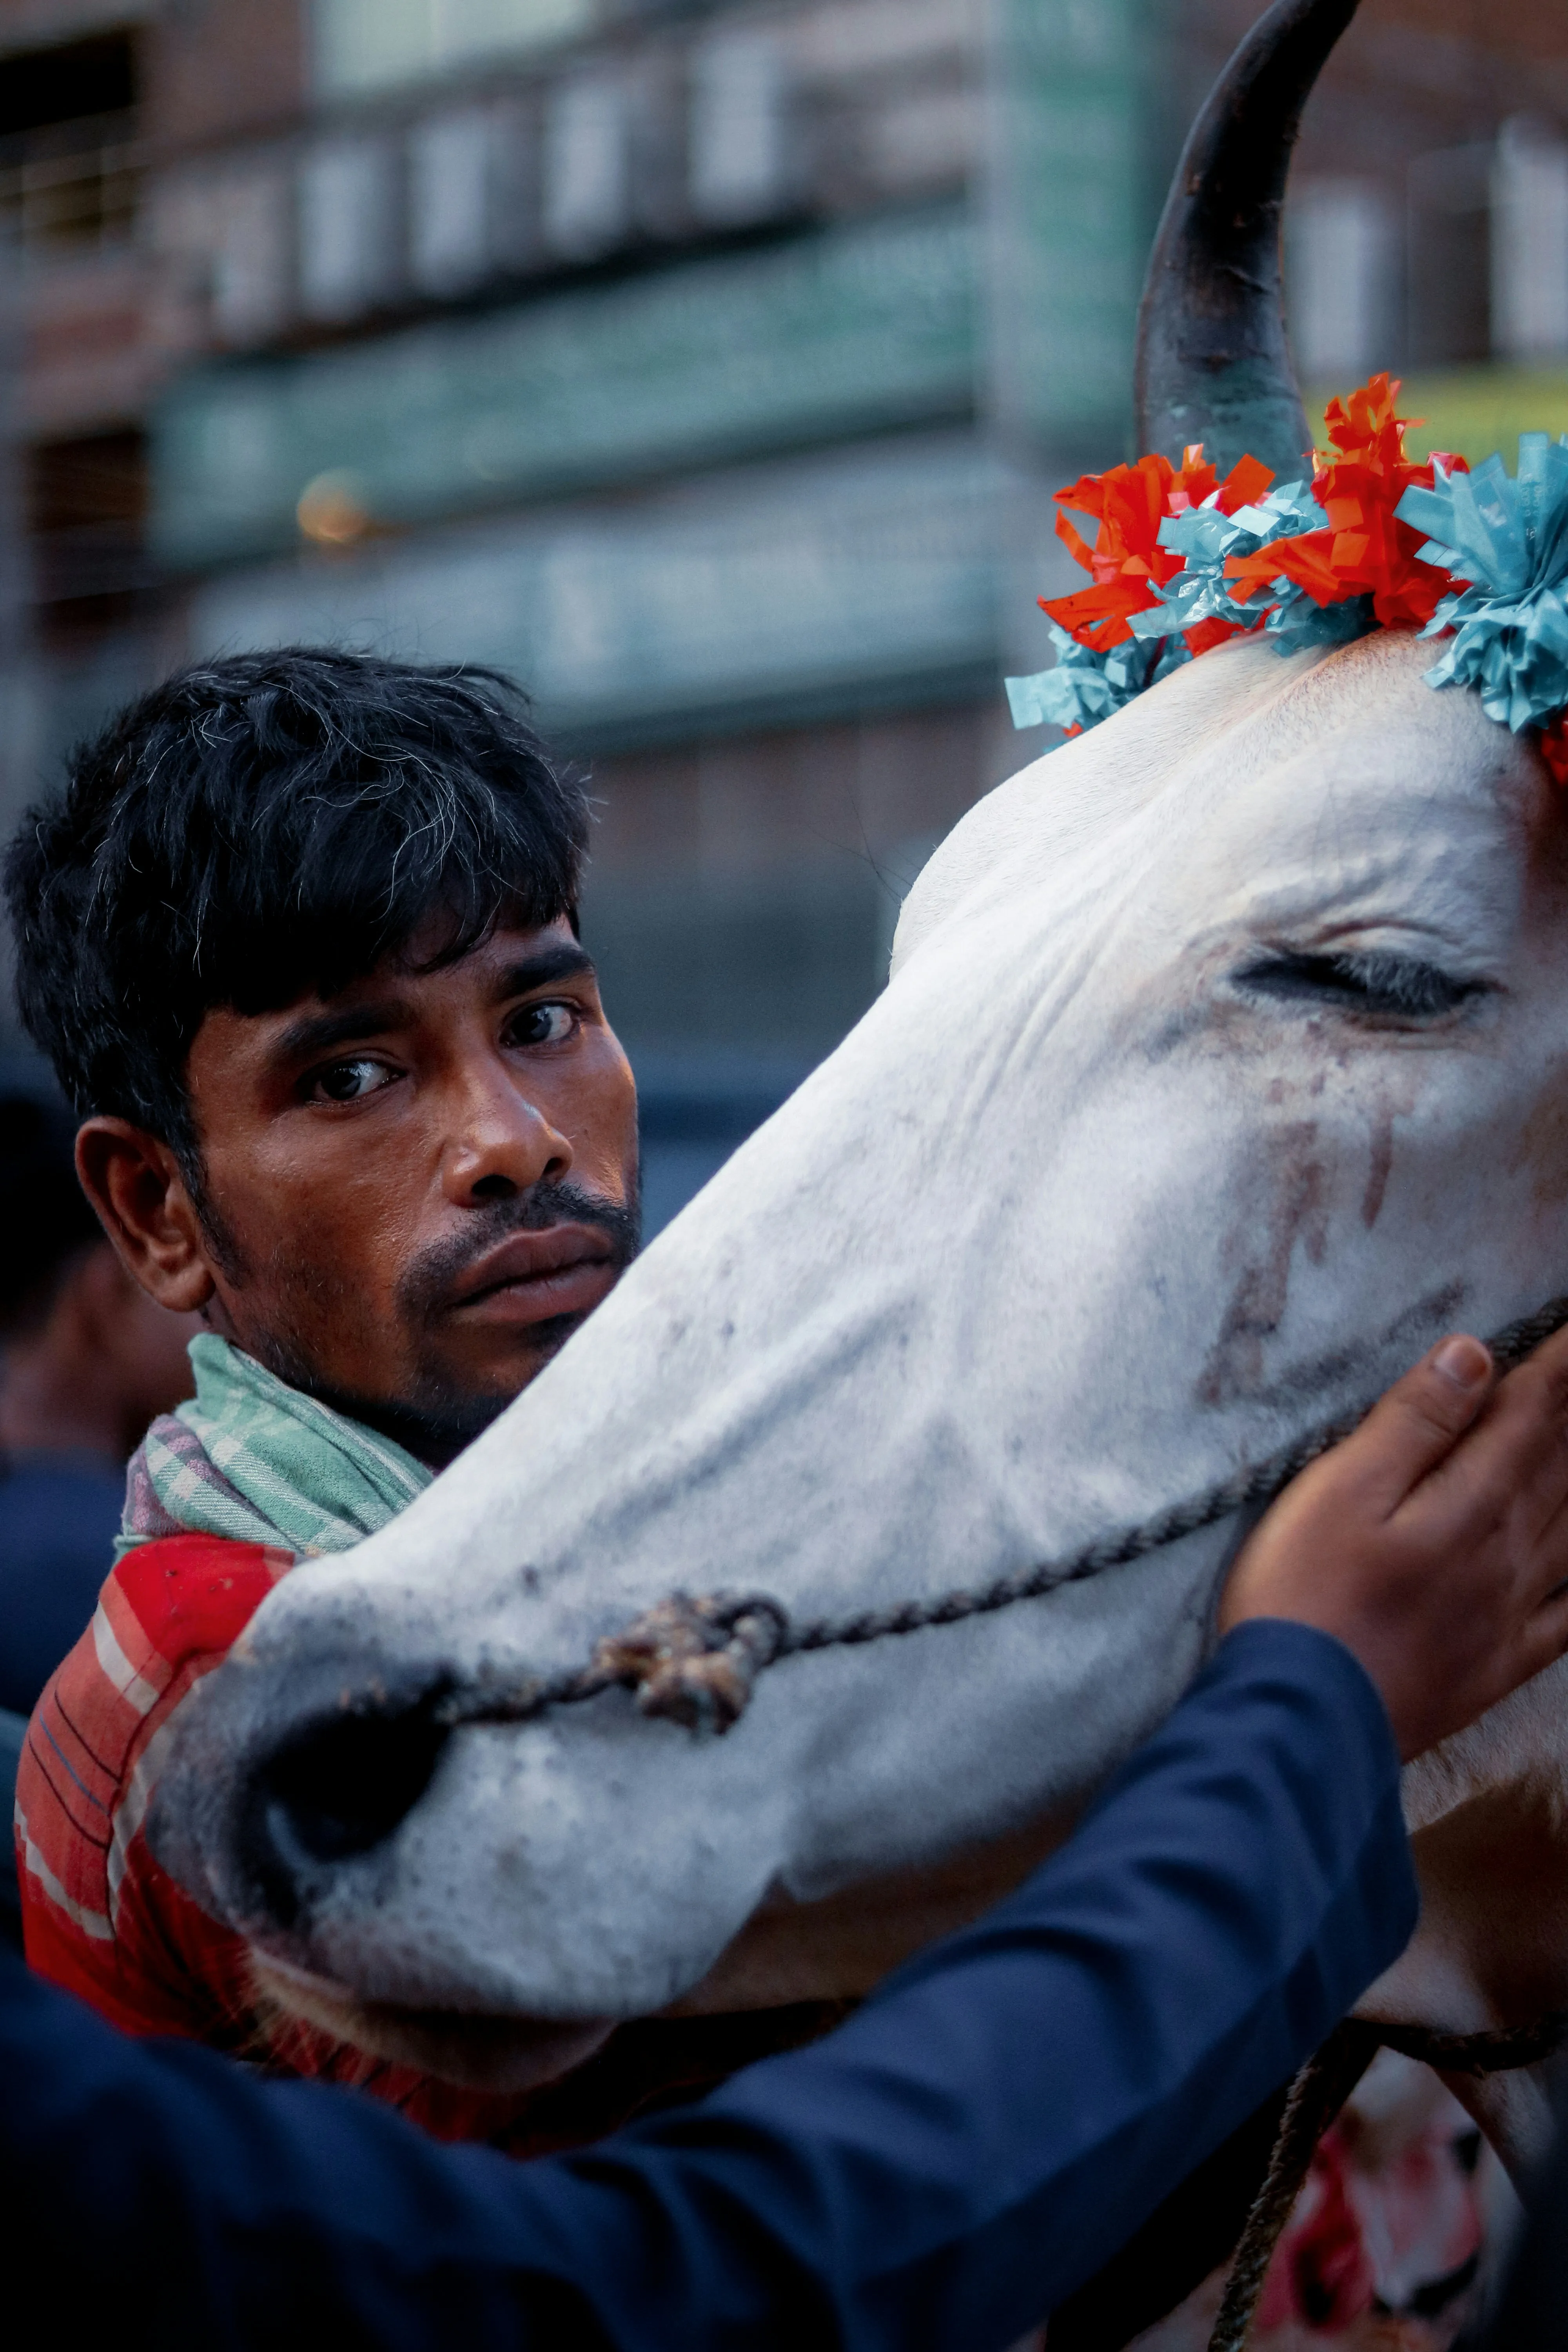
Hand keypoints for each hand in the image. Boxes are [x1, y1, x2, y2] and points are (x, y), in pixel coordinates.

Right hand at [1220, 1329, 1567, 1758]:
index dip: (1558, 1367)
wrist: (1302, 1723)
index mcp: (1466, 1503)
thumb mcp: (1340, 1491)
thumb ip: (1412, 1424)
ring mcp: (1507, 1613)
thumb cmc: (1304, 1597)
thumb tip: (1473, 1356)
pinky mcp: (1497, 1664)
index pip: (1527, 1416)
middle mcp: (1505, 1553)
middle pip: (1558, 1466)